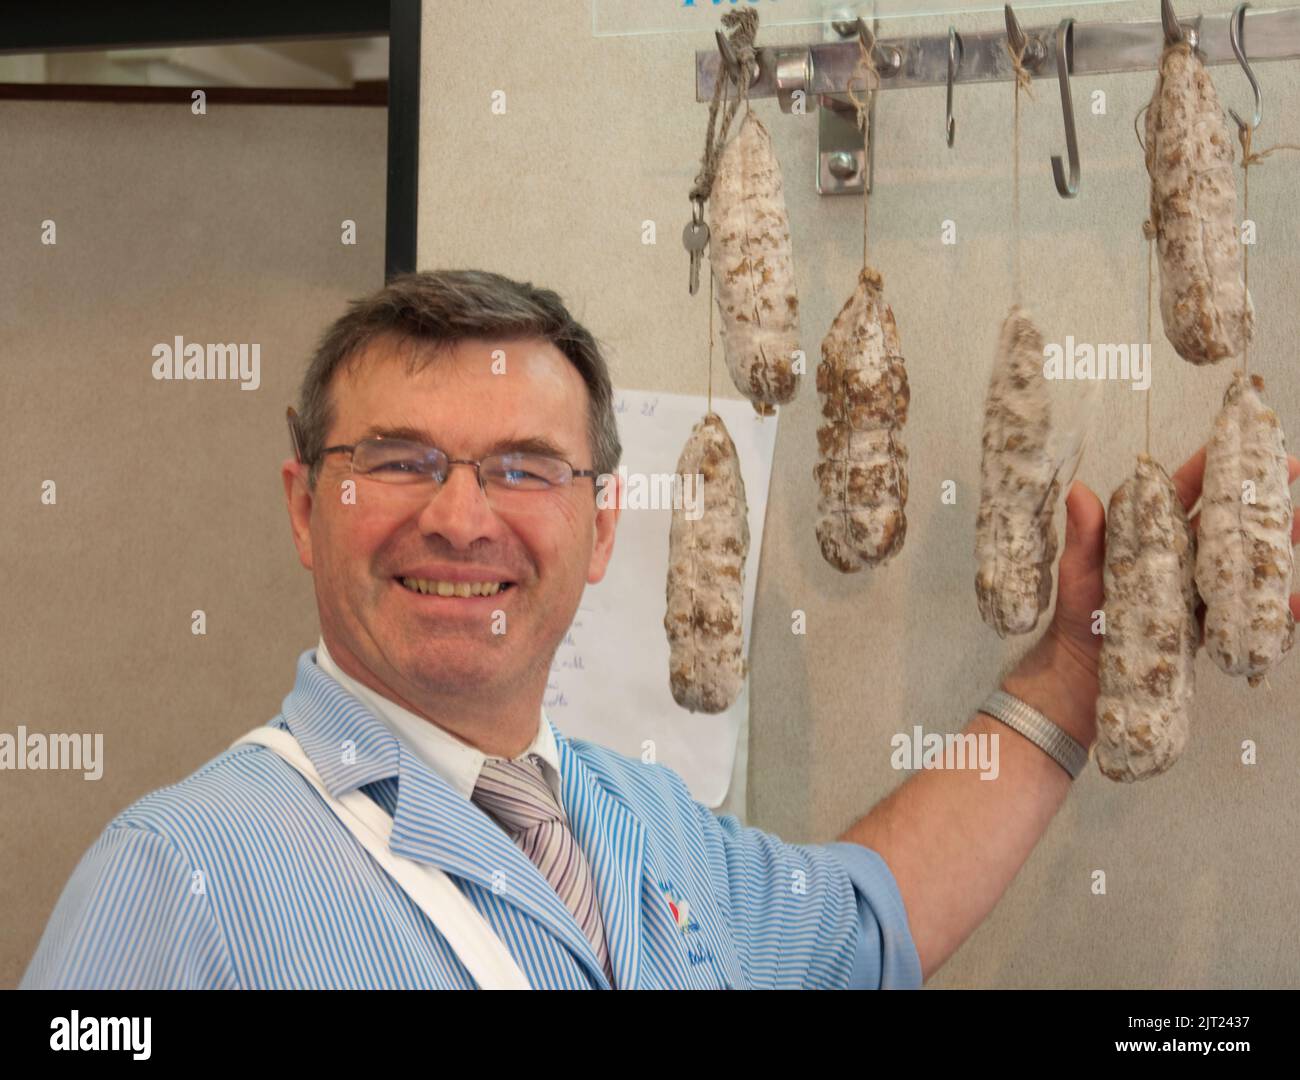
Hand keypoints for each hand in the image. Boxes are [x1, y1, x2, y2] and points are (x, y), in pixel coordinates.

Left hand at [1049, 445, 1299, 682]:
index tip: (1236, 440)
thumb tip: (1077, 491)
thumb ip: (1084, 535)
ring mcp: (1196, 588)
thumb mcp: (1078, 571)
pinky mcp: (1207, 622)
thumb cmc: (1078, 615)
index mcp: (1149, 534)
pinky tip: (1294, 599)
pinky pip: (1245, 610)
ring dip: (1273, 540)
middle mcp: (1179, 556)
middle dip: (1257, 494)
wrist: (1081, 672)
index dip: (1210, 465)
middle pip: (1224, 518)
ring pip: (1242, 558)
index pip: (1183, 491)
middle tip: (1290, 467)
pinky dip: (1273, 605)